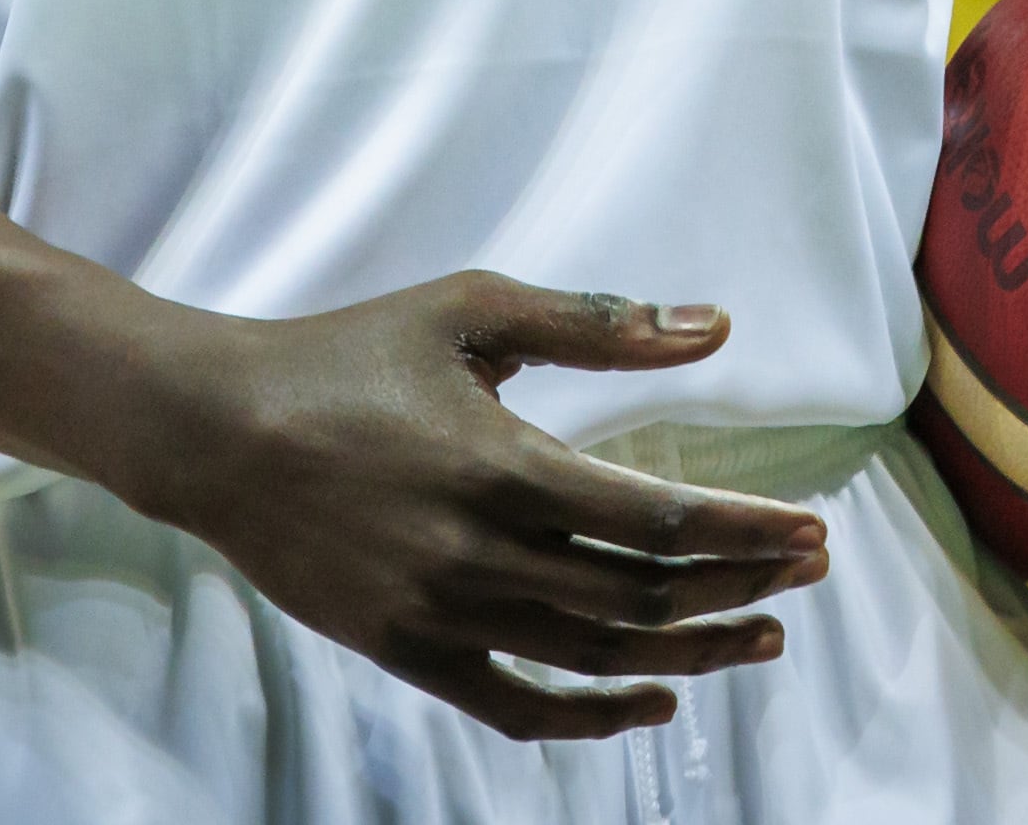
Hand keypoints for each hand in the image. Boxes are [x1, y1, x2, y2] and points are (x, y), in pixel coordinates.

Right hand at [130, 274, 831, 739]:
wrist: (217, 431)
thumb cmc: (351, 354)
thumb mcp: (473, 309)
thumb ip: (597, 322)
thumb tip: (714, 325)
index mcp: (503, 464)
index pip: (656, 519)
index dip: (745, 532)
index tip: (810, 531)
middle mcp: (479, 554)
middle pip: (641, 597)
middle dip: (740, 587)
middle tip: (808, 572)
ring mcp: (441, 615)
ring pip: (596, 658)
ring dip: (691, 651)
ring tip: (760, 635)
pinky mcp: (407, 653)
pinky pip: (518, 707)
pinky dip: (595, 718)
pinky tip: (656, 700)